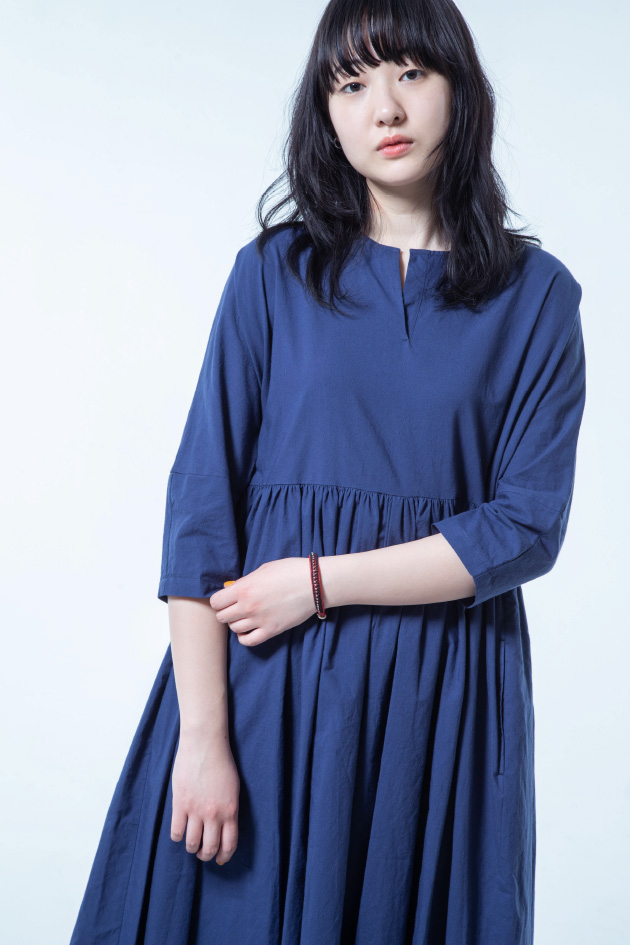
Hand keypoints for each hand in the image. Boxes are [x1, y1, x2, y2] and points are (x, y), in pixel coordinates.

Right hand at [170, 731, 239, 864]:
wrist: (205, 744)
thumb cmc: (221, 763)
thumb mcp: (233, 789)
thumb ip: (228, 809)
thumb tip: (223, 827)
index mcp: (230, 810)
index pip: (229, 844)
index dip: (224, 856)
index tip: (220, 859)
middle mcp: (214, 814)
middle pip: (209, 848)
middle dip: (206, 855)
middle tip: (202, 853)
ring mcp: (196, 810)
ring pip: (191, 843)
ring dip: (191, 847)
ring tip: (191, 844)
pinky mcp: (180, 804)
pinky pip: (176, 831)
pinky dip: (177, 837)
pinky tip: (179, 832)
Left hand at [208, 557, 316, 646]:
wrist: (314, 583)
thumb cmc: (290, 571)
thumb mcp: (263, 569)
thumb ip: (245, 581)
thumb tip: (233, 589)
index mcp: (244, 589)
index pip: (216, 602)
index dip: (219, 600)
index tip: (225, 598)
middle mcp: (248, 606)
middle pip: (222, 617)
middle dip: (225, 611)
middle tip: (234, 606)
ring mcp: (259, 620)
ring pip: (234, 629)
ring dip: (236, 622)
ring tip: (244, 616)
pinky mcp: (271, 631)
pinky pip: (248, 641)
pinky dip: (244, 637)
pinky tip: (248, 629)